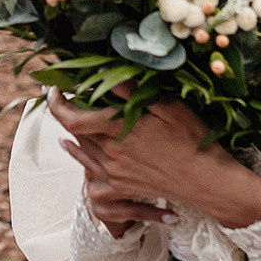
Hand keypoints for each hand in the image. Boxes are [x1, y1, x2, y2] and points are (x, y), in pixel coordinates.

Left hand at [51, 95, 260, 229]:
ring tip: (65, 114)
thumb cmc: (193, 140)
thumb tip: (105, 72)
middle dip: (64, 111)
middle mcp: (111, 154)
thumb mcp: (168, 107)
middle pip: (73, 131)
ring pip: (80, 150)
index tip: (53, 88)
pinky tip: (70, 147)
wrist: (207, 183)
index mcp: (120, 131)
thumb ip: (133, 92)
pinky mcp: (120, 188)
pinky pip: (88, 174)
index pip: (72, 117)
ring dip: (70, 131)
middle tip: (62, 93)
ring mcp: (114, 174)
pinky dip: (77, 156)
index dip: (56, 102)